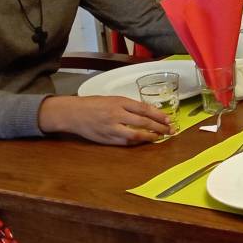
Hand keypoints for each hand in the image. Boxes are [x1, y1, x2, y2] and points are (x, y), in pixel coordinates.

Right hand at [37, 95, 172, 145]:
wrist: (72, 113)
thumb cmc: (94, 104)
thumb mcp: (112, 99)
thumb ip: (129, 106)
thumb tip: (149, 112)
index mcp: (119, 102)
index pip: (144, 109)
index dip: (158, 115)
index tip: (169, 119)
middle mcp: (116, 115)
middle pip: (143, 122)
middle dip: (159, 127)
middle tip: (170, 130)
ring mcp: (111, 128)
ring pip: (135, 135)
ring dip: (150, 137)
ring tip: (160, 137)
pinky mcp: (106, 139)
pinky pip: (124, 143)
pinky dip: (136, 143)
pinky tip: (144, 141)